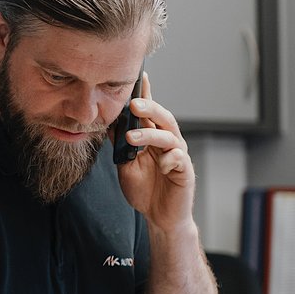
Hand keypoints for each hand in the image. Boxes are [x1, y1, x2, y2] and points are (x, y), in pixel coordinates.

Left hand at [111, 72, 195, 232]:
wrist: (158, 217)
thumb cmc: (144, 190)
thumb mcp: (125, 166)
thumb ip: (120, 147)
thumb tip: (109, 125)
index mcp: (152, 137)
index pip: (149, 113)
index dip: (146, 94)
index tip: (140, 76)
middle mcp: (167, 142)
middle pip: (162, 117)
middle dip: (149, 108)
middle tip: (134, 104)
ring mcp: (177, 155)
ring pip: (169, 135)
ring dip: (150, 135)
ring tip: (132, 139)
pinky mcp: (185, 170)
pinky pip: (179, 159)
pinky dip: (170, 159)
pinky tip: (162, 165)